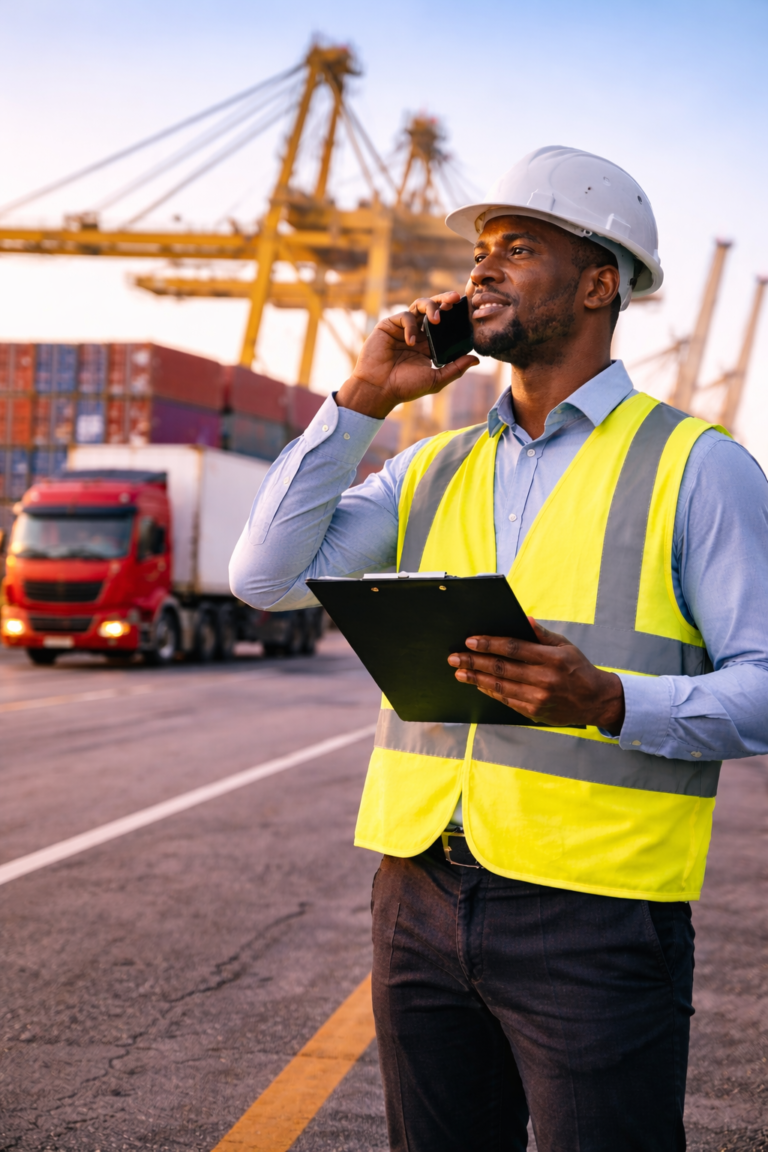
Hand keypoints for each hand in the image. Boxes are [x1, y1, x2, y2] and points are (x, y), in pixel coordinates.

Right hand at [336, 291, 478, 419]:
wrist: (379, 389)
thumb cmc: (405, 387)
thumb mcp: (435, 379)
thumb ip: (455, 369)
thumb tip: (476, 359)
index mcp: (428, 345)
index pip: (444, 324)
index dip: (454, 316)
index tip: (466, 311)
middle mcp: (416, 333)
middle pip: (433, 309)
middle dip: (444, 300)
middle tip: (455, 299)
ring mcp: (402, 328)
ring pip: (419, 306)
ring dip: (430, 306)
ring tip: (437, 318)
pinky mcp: (388, 326)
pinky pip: (404, 316)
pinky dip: (410, 326)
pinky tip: (411, 342)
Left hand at [447, 619, 624, 732]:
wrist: (596, 700)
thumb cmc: (578, 669)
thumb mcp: (565, 646)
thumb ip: (542, 634)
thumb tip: (524, 620)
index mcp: (551, 659)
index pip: (514, 648)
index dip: (489, 644)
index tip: (471, 640)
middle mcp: (544, 679)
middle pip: (501, 669)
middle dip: (474, 662)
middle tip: (455, 657)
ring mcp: (538, 698)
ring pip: (500, 687)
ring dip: (476, 679)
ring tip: (460, 672)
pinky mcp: (534, 712)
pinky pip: (507, 700)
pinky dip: (490, 692)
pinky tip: (478, 685)